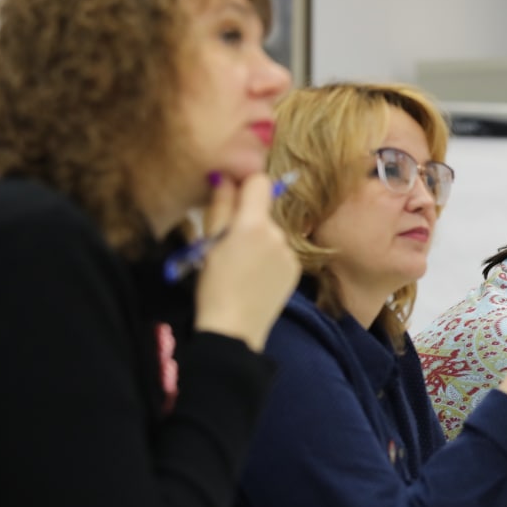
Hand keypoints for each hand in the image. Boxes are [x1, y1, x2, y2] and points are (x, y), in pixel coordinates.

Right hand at [195, 174, 300, 351]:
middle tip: (229, 244)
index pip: (260, 182)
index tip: (232, 198)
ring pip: (273, 232)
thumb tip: (226, 177)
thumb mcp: (209, 243)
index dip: (245, 186)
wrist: (234, 329)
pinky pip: (282, 252)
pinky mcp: (296, 268)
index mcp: (254, 224)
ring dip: (260, 240)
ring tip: (243, 266)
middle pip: (264, 211)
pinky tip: (256, 277)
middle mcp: (279, 234)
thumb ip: (221, 206)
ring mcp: (291, 252)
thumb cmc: (213, 285)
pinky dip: (270, 258)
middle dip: (249, 219)